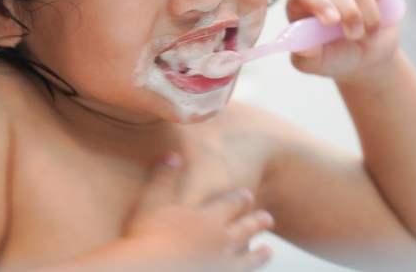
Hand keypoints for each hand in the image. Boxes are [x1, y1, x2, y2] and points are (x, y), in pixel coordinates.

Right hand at [121, 153, 273, 271]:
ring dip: (260, 253)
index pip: (232, 205)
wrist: (148, 270)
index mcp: (209, 219)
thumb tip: (172, 155)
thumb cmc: (147, 236)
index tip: (249, 196)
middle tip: (268, 219)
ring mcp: (224, 266)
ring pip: (249, 257)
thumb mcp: (153, 200)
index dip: (241, 200)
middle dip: (258, 222)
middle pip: (246, 229)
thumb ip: (165, 177)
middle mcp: (222, 241)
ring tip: (268, 250)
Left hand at [285, 0, 399, 81]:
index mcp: (299, 4)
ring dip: (368, 13)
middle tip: (355, 36)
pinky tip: (378, 8)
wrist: (367, 57)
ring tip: (366, 34)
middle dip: (349, 13)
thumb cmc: (336, 59)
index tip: (333, 21)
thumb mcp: (318, 65)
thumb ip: (306, 58)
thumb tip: (301, 46)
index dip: (319, 4)